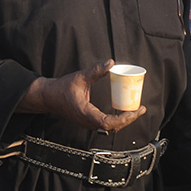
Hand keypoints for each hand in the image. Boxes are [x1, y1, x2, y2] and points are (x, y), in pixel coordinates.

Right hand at [24, 59, 145, 132]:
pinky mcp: (88, 121)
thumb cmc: (62, 88)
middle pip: (113, 128)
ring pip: (109, 128)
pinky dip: (116, 120)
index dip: (124, 119)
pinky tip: (123, 112)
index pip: (109, 123)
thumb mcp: (79, 77)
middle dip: (128, 120)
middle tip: (140, 109)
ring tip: (135, 111)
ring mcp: (88, 123)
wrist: (49, 97)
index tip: (135, 111)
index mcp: (86, 113)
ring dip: (123, 121)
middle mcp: (88, 121)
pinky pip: (105, 125)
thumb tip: (110, 62)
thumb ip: (95, 71)